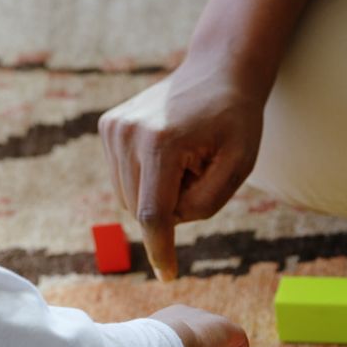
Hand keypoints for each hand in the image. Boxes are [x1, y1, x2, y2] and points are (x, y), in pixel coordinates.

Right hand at [99, 57, 264, 280]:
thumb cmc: (235, 119)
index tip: (168, 276)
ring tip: (185, 159)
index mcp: (161, 143)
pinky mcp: (108, 126)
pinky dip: (146, 178)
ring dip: (158, 194)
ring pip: (129, 198)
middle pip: (141, 209)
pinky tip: (168, 151)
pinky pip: (124, 179)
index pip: (154, 214)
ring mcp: (113, 128)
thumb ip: (205, 203)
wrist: (218, 70)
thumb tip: (167, 223)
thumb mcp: (238, 165)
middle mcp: (128, 134)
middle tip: (201, 174)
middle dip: (170, 207)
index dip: (161, 250)